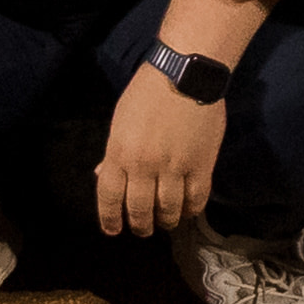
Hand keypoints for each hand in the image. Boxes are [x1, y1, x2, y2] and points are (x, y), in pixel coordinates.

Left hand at [97, 57, 227, 238]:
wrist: (187, 72)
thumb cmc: (148, 93)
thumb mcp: (121, 120)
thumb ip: (113, 153)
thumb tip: (102, 177)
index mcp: (120, 151)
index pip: (109, 197)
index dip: (110, 219)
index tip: (114, 230)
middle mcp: (144, 164)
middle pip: (139, 210)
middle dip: (140, 226)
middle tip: (144, 228)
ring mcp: (174, 166)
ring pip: (168, 210)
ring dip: (166, 221)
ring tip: (167, 221)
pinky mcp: (201, 164)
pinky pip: (196, 199)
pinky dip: (191, 209)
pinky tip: (188, 209)